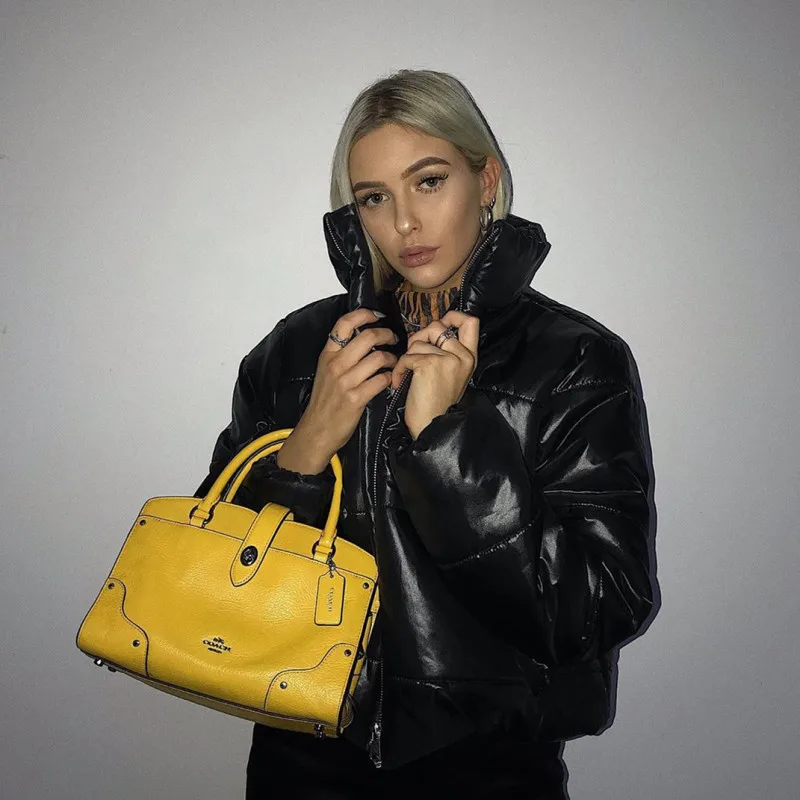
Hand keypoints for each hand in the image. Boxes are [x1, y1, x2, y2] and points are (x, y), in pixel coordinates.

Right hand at [277, 308, 398, 473]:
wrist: (316, 431)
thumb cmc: (324, 403)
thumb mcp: (325, 373)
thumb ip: (341, 355)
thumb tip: (363, 339)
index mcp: (327, 356)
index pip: (344, 324)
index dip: (364, 314)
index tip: (377, 316)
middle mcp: (335, 365)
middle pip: (367, 337)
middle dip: (386, 334)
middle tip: (393, 338)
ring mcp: (345, 382)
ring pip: (378, 358)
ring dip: (392, 358)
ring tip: (394, 362)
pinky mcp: (356, 398)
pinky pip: (381, 380)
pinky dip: (390, 378)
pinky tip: (390, 380)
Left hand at [389, 310, 478, 439]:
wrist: (432, 427)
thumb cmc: (436, 404)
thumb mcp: (451, 374)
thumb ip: (446, 352)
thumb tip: (428, 331)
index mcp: (469, 357)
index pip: (471, 321)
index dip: (454, 316)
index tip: (441, 324)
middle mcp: (462, 356)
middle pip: (437, 326)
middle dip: (420, 337)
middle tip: (414, 355)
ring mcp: (447, 359)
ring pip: (418, 341)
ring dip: (408, 357)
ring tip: (409, 375)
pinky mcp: (429, 364)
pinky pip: (407, 356)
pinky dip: (399, 369)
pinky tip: (401, 383)